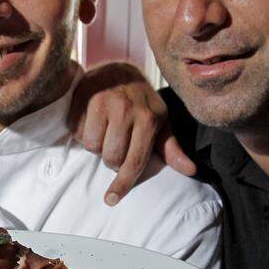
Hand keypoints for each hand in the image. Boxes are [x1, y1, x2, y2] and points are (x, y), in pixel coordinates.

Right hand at [69, 61, 196, 204]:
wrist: (118, 69)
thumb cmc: (142, 102)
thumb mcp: (160, 121)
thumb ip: (171, 148)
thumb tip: (191, 170)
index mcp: (148, 118)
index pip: (135, 161)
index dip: (123, 183)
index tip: (112, 199)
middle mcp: (126, 110)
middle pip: (111, 158)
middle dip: (112, 160)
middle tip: (116, 145)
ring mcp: (103, 102)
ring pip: (92, 147)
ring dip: (96, 145)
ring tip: (104, 131)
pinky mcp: (83, 97)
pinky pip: (78, 132)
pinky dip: (82, 132)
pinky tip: (92, 120)